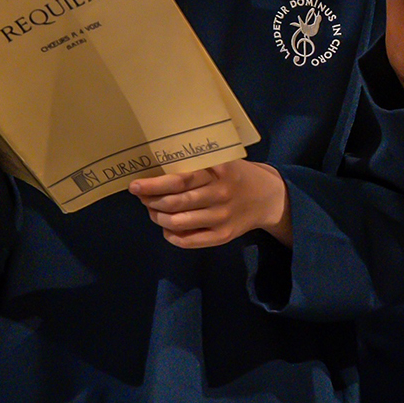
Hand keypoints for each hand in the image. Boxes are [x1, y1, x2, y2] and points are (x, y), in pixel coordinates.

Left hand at [129, 159, 290, 246]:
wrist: (268, 197)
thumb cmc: (237, 175)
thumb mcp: (222, 161)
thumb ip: (196, 165)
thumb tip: (157, 175)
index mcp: (219, 172)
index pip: (180, 180)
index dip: (154, 185)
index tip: (135, 186)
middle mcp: (220, 195)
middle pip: (175, 202)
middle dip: (151, 201)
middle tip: (142, 198)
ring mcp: (221, 217)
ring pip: (178, 222)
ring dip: (158, 218)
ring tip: (153, 211)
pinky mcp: (223, 236)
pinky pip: (189, 240)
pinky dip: (172, 236)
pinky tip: (168, 229)